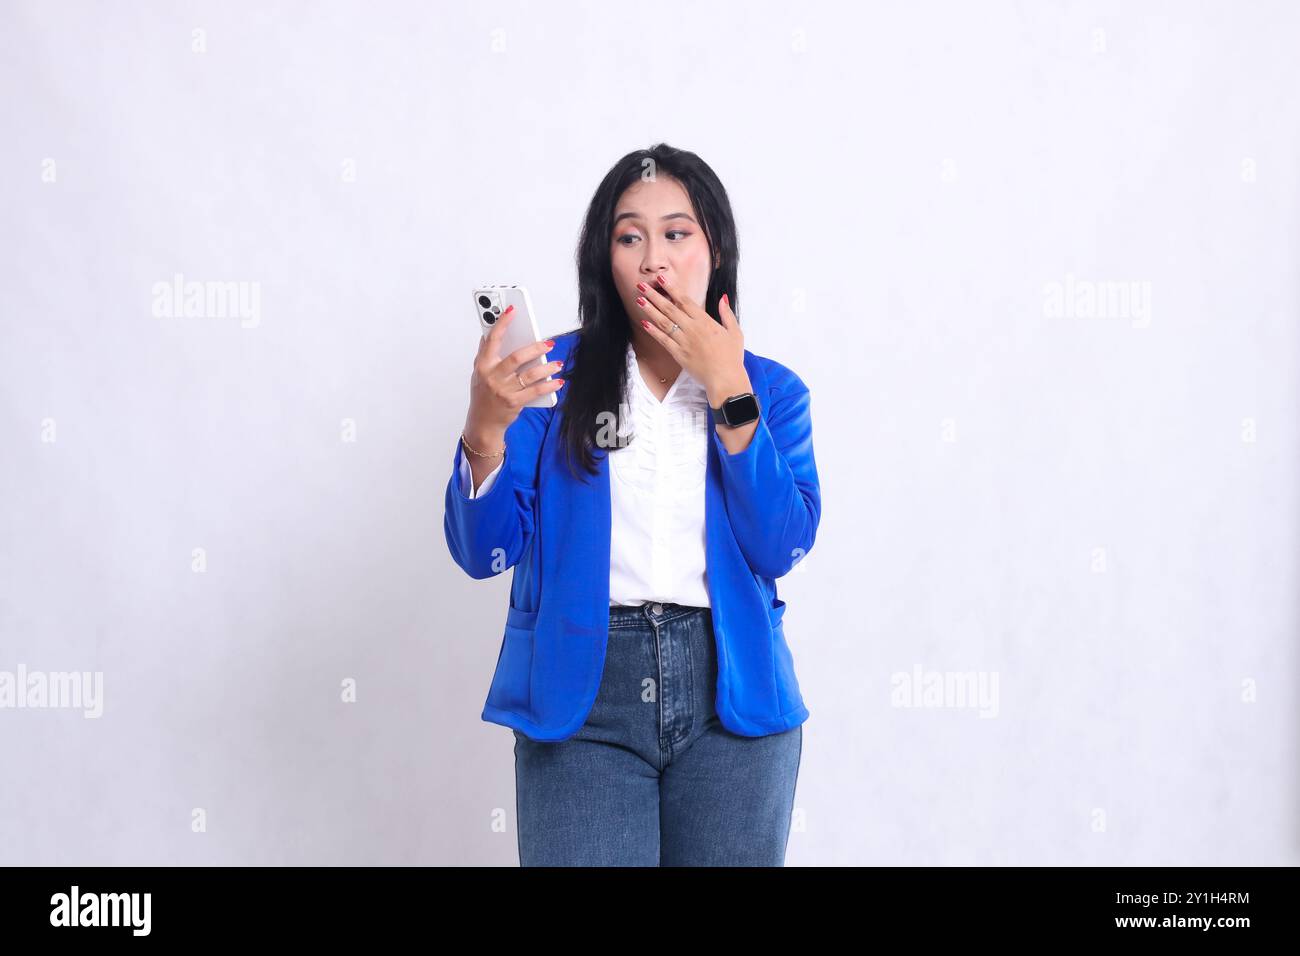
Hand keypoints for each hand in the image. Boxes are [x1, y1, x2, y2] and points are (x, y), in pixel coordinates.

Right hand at [464, 306, 564, 442]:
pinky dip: (549, 386)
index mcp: (483, 365)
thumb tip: (489, 334)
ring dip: (546, 368)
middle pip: (516, 357)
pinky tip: (558, 381)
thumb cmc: (483, 395)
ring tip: (557, 363)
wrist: (482, 423)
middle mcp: (492, 377)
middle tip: (548, 343)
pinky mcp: (514, 403)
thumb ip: (485, 354)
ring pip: (529, 374)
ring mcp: (503, 390)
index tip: (512, 311)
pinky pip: (535, 391)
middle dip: (534, 348)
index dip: (502, 323)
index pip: (492, 340)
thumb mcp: (479, 373)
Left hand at [634, 275, 747, 400]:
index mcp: (705, 321)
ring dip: (650, 310)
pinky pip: (663, 340)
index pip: (684, 301)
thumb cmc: (732, 357)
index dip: (671, 288)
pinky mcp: (678, 354)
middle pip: (669, 308)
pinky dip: (653, 331)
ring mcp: (684, 341)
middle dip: (654, 296)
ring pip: (663, 322)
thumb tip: (723, 299)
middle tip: (641, 286)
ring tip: (639, 300)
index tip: (661, 279)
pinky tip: (644, 323)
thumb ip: (727, 314)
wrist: (725, 379)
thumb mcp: (735, 332)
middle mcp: (692, 329)